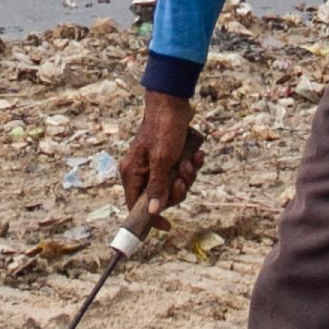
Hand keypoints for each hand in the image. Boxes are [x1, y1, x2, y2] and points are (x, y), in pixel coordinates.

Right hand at [119, 92, 197, 216]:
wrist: (173, 103)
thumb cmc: (163, 128)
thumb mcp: (162, 160)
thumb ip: (157, 187)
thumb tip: (154, 212)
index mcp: (132, 173)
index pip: (136, 206)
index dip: (150, 218)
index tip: (167, 225)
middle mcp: (141, 171)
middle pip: (160, 198)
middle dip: (176, 190)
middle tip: (182, 178)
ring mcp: (156, 165)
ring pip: (174, 186)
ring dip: (187, 176)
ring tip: (189, 161)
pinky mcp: (169, 158)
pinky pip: (182, 173)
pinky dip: (191, 166)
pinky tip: (196, 155)